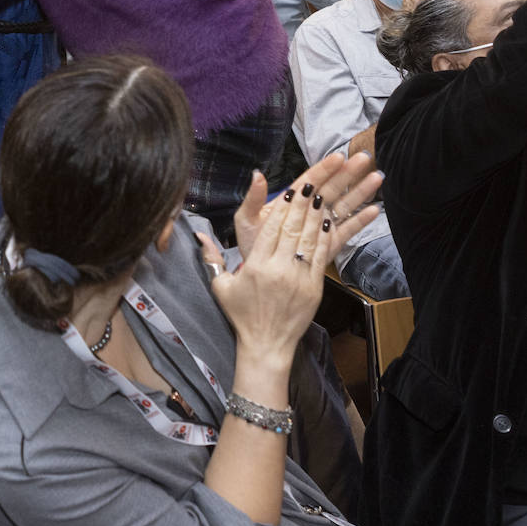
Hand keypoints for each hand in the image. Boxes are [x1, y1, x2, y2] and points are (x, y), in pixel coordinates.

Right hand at [203, 152, 381, 363]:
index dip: (283, 205)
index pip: (272, 227)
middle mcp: (279, 269)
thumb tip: (197, 234)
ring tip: (324, 192)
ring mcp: (299, 278)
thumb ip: (210, 257)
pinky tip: (329, 220)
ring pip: (310, 238)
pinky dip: (325, 236)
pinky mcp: (314, 287)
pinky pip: (321, 256)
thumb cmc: (241, 314)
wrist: (266, 345)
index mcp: (256, 266)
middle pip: (293, 227)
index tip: (291, 187)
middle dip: (304, 202)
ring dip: (318, 214)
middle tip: (313, 180)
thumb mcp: (221, 286)